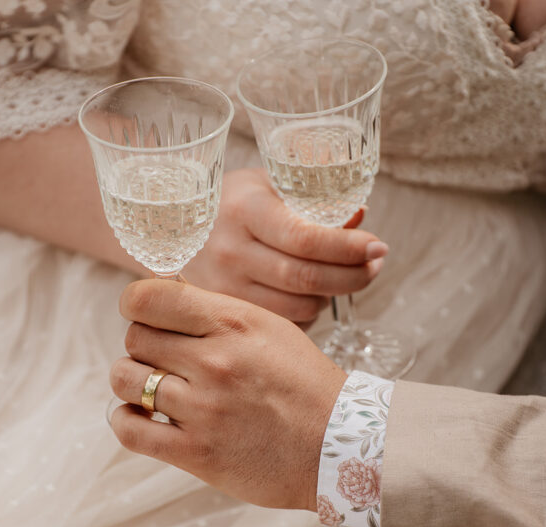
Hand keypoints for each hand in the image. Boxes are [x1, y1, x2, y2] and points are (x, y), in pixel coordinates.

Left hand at [109, 279, 347, 510]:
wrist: (338, 445)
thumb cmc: (303, 384)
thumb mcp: (269, 328)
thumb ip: (217, 313)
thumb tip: (165, 293)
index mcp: (234, 324)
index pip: (147, 298)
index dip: (137, 305)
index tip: (145, 315)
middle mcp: (215, 362)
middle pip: (135, 337)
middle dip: (143, 346)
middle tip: (164, 359)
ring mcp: (204, 409)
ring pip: (125, 379)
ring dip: (132, 382)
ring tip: (153, 388)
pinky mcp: (197, 453)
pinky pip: (130, 430)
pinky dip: (126, 420)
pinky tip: (142, 418)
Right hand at [183, 168, 388, 324]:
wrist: (166, 230)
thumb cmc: (229, 202)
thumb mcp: (265, 183)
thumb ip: (312, 194)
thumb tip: (358, 215)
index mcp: (244, 210)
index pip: (306, 238)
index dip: (349, 247)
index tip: (379, 246)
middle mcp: (229, 251)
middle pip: (307, 278)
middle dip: (354, 275)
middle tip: (375, 265)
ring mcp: (222, 288)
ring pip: (299, 306)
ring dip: (333, 295)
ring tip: (343, 276)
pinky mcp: (222, 314)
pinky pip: (282, 323)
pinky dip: (308, 312)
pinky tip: (311, 293)